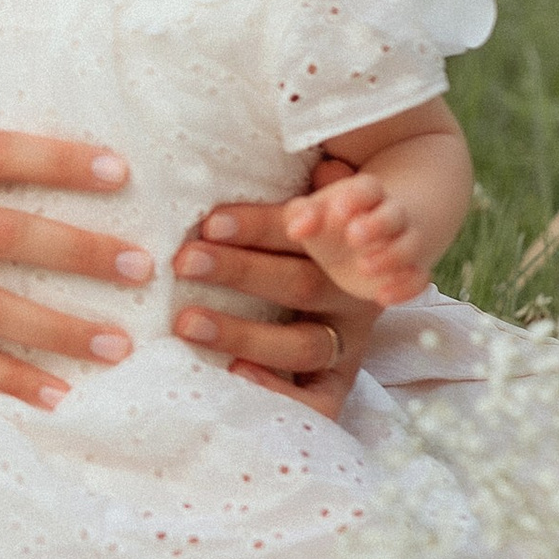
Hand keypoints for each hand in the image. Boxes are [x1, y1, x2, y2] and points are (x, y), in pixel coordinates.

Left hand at [170, 161, 379, 413]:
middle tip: (183, 261)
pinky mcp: (337, 383)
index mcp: (343, 246)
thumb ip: (307, 190)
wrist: (375, 282)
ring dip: (242, 333)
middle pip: (298, 282)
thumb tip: (313, 160)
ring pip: (301, 342)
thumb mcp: (309, 208)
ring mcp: (345, 342)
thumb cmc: (313, 240)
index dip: (256, 226)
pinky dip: (281, 392)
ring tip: (186, 322)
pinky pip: (318, 399)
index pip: (299, 231)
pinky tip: (235, 377)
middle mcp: (348, 294)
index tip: (208, 221)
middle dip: (238, 271)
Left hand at [282, 169, 430, 305]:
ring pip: (408, 246)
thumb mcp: (310, 214)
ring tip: (363, 267)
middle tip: (353, 236)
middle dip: (377, 225)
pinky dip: (406, 288)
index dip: (355, 198)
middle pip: (393, 215)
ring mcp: (401, 245)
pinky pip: (418, 278)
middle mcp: (389, 217)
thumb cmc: (326, 224)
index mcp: (364, 195)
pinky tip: (382, 297)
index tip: (337, 209)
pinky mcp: (407, 273)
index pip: (368, 189)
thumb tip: (296, 229)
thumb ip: (302, 216)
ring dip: (391, 257)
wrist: (356, 244)